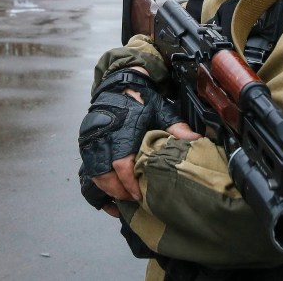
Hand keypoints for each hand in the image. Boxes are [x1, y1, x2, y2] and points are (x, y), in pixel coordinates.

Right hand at [78, 68, 199, 212]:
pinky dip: (97, 181)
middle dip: (118, 191)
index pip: (121, 165)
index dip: (129, 184)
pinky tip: (108, 188)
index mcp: (123, 131)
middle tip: (132, 199)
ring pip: (94, 173)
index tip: (139, 195)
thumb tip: (197, 141)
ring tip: (122, 195)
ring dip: (107, 188)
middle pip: (104, 175)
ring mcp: (91, 139)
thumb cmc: (142, 100)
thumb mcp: (161, 111)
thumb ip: (177, 128)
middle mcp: (104, 137)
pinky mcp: (85, 141)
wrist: (120, 83)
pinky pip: (87, 167)